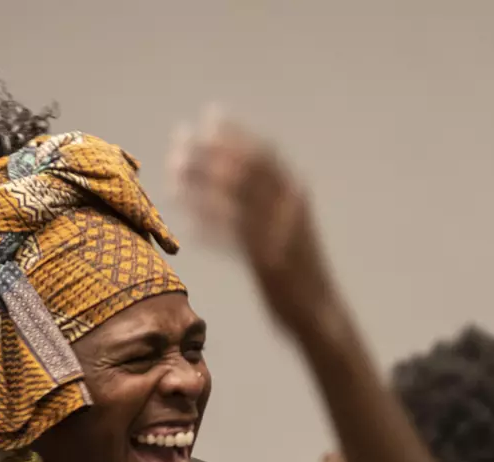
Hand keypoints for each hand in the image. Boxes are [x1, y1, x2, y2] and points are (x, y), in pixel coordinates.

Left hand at [168, 107, 339, 338]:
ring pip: (234, 201)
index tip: (209, 116)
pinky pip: (234, 241)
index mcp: (296, 195)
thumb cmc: (297, 269)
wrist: (320, 313)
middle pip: (245, 171)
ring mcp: (280, 236)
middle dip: (210, 153)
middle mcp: (290, 209)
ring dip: (201, 186)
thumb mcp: (288, 226)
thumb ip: (270, 200)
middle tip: (180, 140)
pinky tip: (188, 225)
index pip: (263, 154)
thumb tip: (236, 171)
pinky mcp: (269, 264)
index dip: (236, 133)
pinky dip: (210, 229)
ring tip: (173, 176)